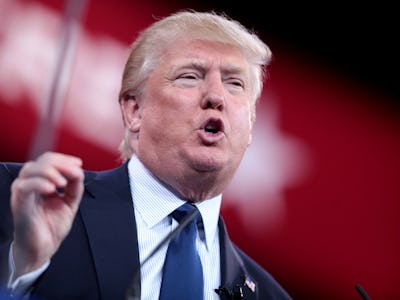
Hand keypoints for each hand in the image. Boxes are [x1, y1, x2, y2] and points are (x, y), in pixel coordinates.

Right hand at [10, 152, 83, 276]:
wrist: (44, 248)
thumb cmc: (52, 225)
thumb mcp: (70, 202)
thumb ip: (75, 186)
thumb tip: (78, 171)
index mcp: (41, 181)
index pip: (49, 160)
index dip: (64, 159)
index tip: (79, 164)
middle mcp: (30, 183)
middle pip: (41, 161)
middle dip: (61, 164)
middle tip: (74, 173)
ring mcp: (23, 193)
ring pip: (31, 169)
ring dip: (50, 172)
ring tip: (63, 182)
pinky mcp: (18, 204)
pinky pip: (24, 187)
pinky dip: (39, 183)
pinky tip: (52, 189)